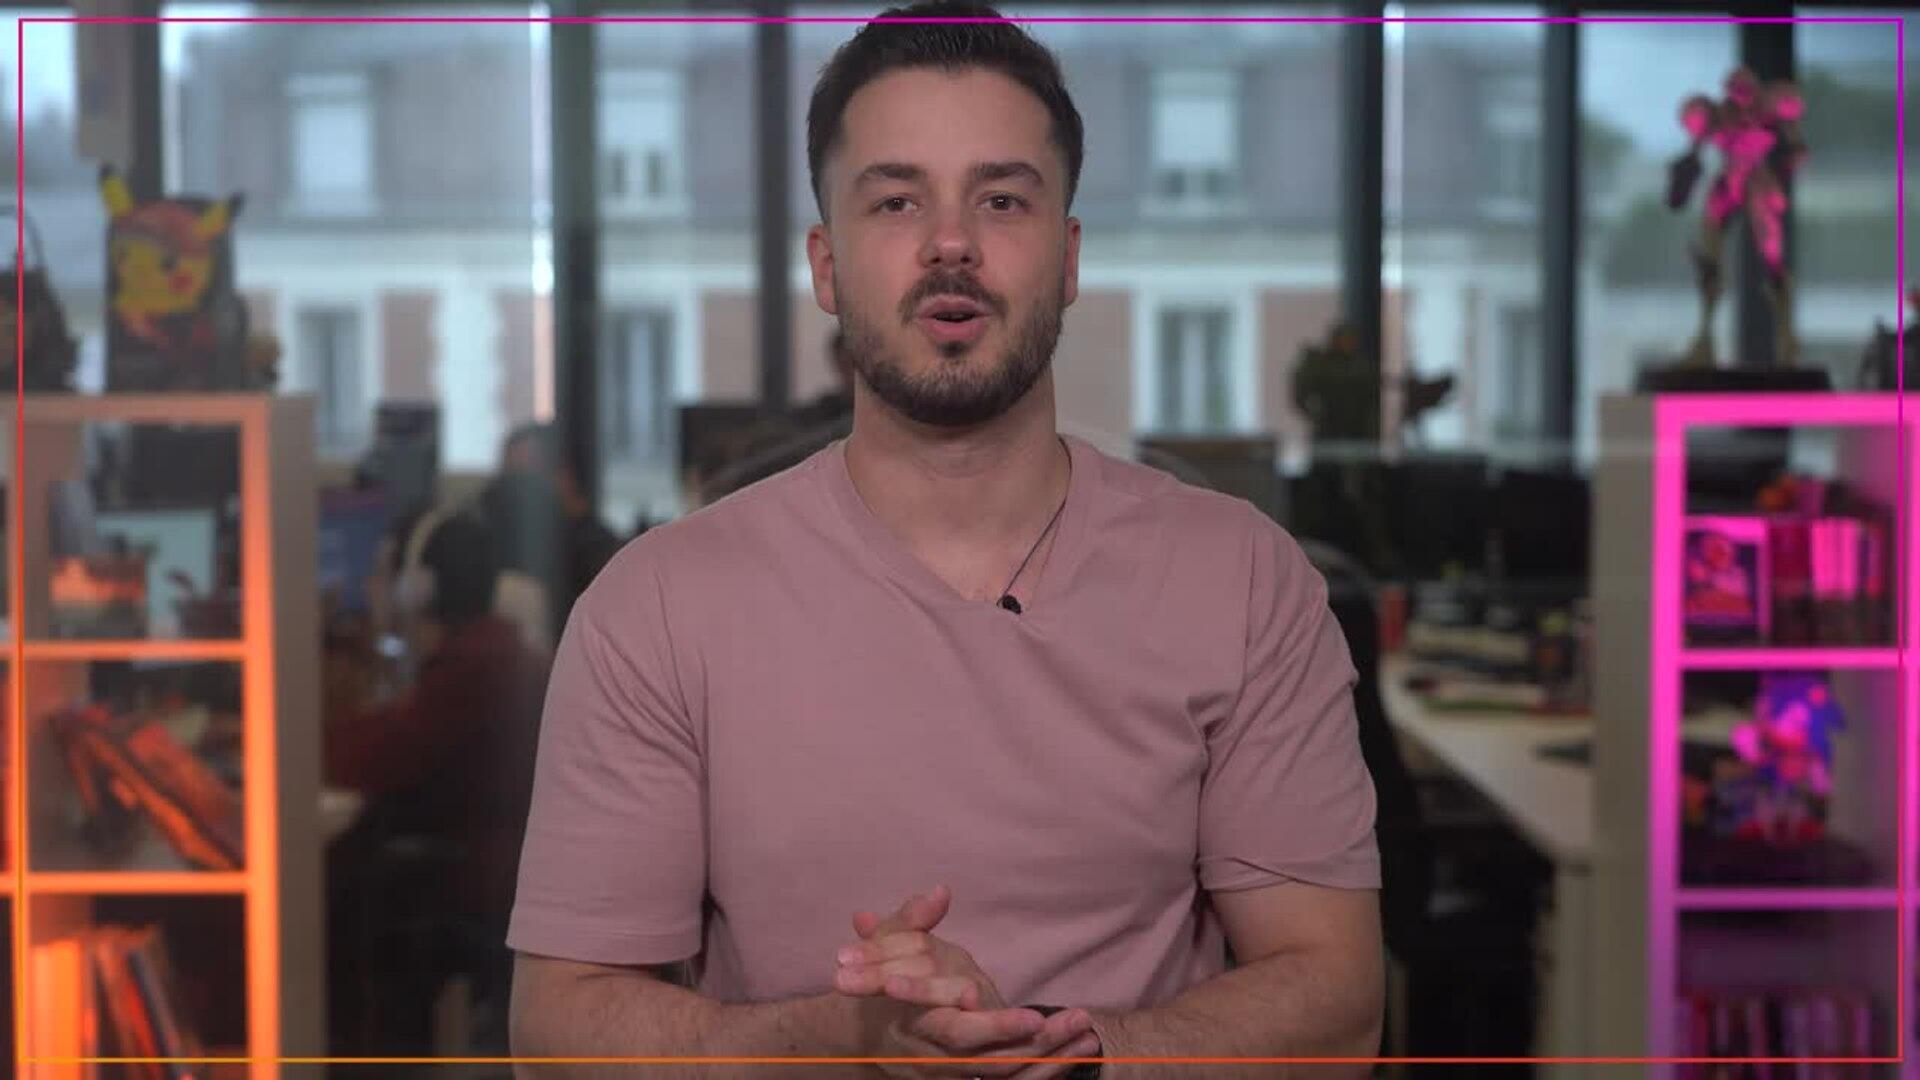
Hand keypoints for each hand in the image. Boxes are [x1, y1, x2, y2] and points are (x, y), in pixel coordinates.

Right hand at [836, 886, 1102, 1078]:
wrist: (863, 1035)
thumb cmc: (880, 980)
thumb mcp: (887, 945)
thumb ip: (912, 920)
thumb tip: (940, 892)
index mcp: (915, 1023)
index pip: (955, 1031)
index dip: (993, 1026)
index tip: (1032, 1016)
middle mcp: (933, 1058)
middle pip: (989, 1061)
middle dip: (1036, 1044)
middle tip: (1077, 1020)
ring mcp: (950, 1074)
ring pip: (1004, 1075)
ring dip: (1051, 1059)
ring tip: (1089, 1035)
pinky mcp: (967, 1079)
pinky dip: (1046, 1070)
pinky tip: (1078, 1050)